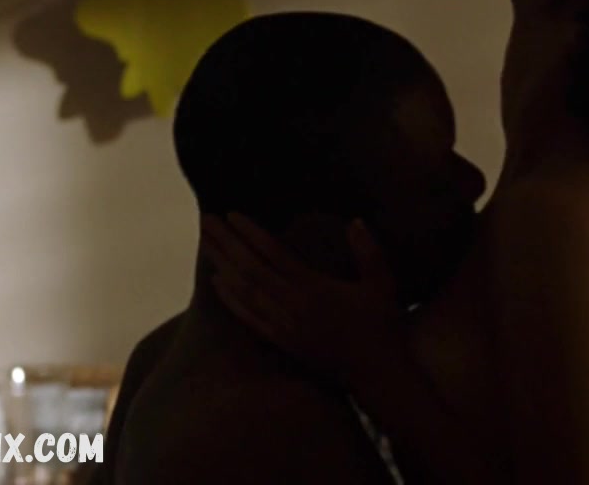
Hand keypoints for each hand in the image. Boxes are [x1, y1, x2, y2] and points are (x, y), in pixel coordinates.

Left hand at [200, 212, 408, 380]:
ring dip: (222, 266)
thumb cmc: (382, 326)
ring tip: (205, 245)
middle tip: (205, 221)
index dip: (252, 234)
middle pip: (251, 269)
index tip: (232, 214)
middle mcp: (293, 306)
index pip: (275, 254)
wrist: (376, 374)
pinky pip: (250, 318)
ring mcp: (284, 326)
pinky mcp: (282, 343)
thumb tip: (355, 221)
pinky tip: (218, 284)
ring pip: (245, 292)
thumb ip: (368, 252)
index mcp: (315, 288)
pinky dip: (232, 299)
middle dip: (226, 244)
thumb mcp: (382, 284)